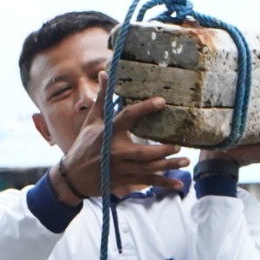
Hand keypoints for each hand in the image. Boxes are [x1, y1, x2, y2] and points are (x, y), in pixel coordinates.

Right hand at [58, 96, 187, 200]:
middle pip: (143, 152)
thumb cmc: (84, 145)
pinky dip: (163, 184)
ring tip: (185, 160)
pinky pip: (147, 182)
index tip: (162, 102)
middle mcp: (115, 152)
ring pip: (148, 169)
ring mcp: (120, 168)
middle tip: (178, 144)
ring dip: (169, 166)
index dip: (145, 109)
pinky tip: (178, 186)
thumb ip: (102, 99)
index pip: (128, 117)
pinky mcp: (124, 180)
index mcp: (108, 133)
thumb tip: (105, 73)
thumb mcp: (92, 121)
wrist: (73, 176)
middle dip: (162, 150)